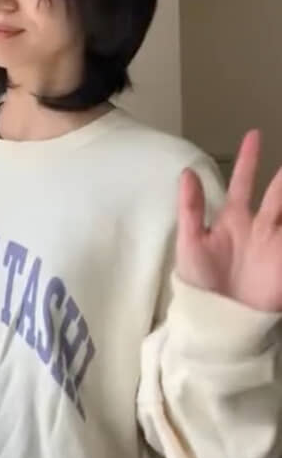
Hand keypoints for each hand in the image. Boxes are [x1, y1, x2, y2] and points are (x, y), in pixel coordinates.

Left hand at [176, 129, 281, 311]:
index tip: (254, 134)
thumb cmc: (198, 285)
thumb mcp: (190, 244)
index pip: (243, 182)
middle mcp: (258, 228)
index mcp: (232, 220)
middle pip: (277, 194)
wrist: (216, 323)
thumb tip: (186, 171)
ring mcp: (275, 245)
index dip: (249, 159)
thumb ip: (190, 208)